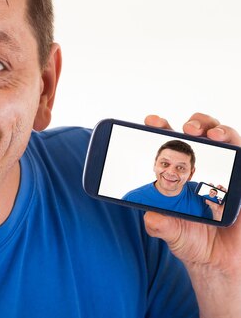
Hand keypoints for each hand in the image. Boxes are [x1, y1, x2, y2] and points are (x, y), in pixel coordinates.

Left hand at [143, 113, 240, 316]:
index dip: (163, 128)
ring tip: (212, 136)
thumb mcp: (169, 232)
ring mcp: (228, 173)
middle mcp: (205, 167)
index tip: (152, 122)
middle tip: (187, 129)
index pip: (172, 142)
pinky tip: (237, 153)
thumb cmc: (190, 240)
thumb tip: (151, 217)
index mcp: (180, 172)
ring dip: (221, 131)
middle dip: (196, 123)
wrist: (217, 261)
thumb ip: (159, 224)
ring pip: (229, 140)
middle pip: (203, 133)